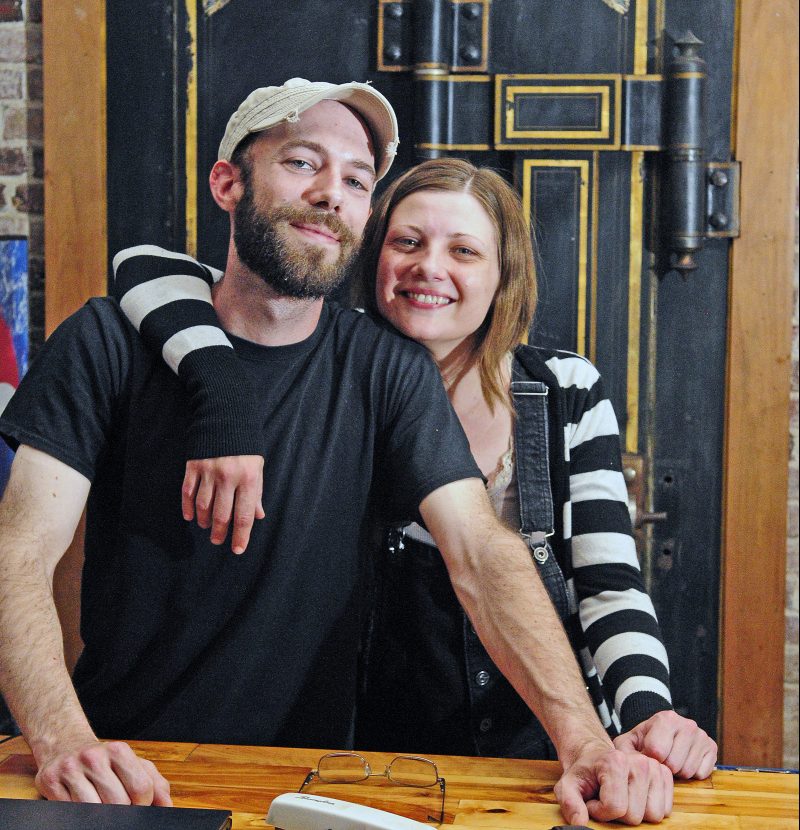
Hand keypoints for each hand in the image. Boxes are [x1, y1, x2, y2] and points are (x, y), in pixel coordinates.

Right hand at [34, 739, 171, 804]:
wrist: (65, 745)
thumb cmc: (104, 761)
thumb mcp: (132, 764)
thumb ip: (155, 783)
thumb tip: (167, 807)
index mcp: (119, 751)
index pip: (141, 788)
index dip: (143, 806)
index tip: (138, 808)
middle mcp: (94, 756)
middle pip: (117, 802)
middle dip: (122, 815)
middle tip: (119, 814)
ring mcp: (70, 768)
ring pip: (92, 810)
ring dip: (100, 818)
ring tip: (102, 812)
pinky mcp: (49, 781)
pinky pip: (68, 811)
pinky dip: (79, 816)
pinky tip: (81, 807)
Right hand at [182, 455, 264, 553]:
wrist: (226, 417)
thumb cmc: (246, 446)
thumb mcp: (257, 467)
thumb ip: (257, 493)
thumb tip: (258, 516)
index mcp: (249, 478)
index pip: (244, 515)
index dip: (241, 535)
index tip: (237, 549)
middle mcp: (229, 477)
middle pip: (221, 514)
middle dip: (219, 532)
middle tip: (218, 541)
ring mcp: (209, 471)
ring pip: (204, 506)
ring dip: (204, 521)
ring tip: (207, 527)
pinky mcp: (193, 466)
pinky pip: (188, 492)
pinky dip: (188, 507)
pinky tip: (191, 516)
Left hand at [555, 738, 672, 825]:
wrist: (597, 758)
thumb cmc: (585, 773)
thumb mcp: (568, 785)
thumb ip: (569, 803)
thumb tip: (580, 823)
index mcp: (615, 761)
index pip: (615, 807)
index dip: (600, 812)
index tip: (593, 801)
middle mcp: (639, 762)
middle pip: (634, 815)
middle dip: (617, 814)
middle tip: (606, 798)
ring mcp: (655, 768)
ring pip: (652, 815)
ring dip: (634, 813)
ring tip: (620, 797)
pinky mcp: (665, 776)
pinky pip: (664, 810)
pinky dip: (648, 810)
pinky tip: (634, 797)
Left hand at [614, 709, 717, 779]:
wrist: (661, 736)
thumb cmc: (642, 741)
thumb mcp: (628, 744)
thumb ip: (625, 753)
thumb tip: (632, 766)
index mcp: (666, 718)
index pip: (657, 751)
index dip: (649, 758)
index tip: (646, 754)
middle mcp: (687, 724)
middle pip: (674, 763)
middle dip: (664, 767)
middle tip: (660, 760)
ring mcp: (702, 735)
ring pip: (689, 770)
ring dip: (677, 772)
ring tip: (671, 761)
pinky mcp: (712, 748)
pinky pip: (702, 774)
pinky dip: (692, 774)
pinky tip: (684, 762)